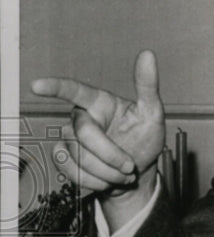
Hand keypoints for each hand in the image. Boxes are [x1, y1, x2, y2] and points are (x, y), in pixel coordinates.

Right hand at [31, 50, 165, 209]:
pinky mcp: (65, 159)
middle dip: (111, 156)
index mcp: (98, 102)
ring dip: (107, 172)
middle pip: (85, 135)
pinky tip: (107, 179)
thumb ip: (147, 86)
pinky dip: (94, 181)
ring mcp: (70, 139)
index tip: (37, 86)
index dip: (55, 88)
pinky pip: (71, 172)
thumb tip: (148, 55)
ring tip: (122, 173)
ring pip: (79, 157)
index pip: (73, 90)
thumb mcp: (152, 114)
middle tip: (130, 166)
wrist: (137, 174)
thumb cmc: (144, 140)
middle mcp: (80, 118)